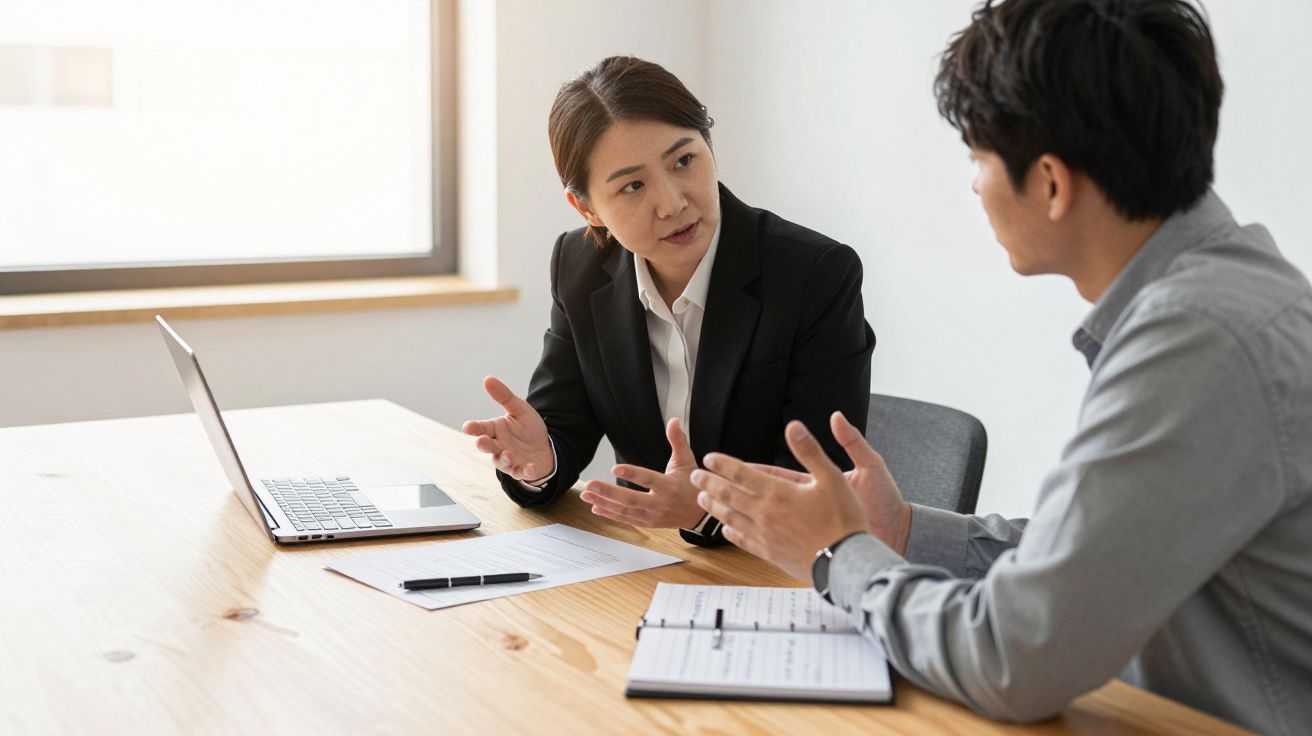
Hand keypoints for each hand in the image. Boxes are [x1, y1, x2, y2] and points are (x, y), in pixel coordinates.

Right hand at [461, 376, 554, 482]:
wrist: (544, 446)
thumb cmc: (527, 428)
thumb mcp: (519, 409)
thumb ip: (504, 396)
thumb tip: (487, 378)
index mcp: (495, 430)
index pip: (481, 428)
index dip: (473, 428)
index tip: (467, 427)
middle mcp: (498, 445)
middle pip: (487, 446)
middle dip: (484, 444)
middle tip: (482, 441)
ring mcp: (508, 459)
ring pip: (501, 462)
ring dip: (503, 459)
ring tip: (508, 454)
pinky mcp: (520, 470)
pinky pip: (521, 472)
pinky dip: (525, 471)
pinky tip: (530, 468)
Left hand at [579, 418, 703, 528]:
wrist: (699, 514)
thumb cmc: (690, 484)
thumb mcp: (687, 460)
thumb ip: (677, 441)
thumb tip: (674, 420)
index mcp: (670, 486)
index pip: (648, 479)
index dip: (632, 474)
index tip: (614, 468)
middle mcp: (660, 504)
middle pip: (631, 500)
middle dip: (608, 492)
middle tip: (589, 485)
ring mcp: (653, 516)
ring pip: (625, 511)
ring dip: (603, 503)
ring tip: (586, 494)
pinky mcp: (648, 523)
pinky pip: (626, 519)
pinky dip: (610, 514)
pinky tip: (595, 506)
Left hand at [691, 413, 890, 580]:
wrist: (846, 561)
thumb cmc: (843, 518)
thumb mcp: (832, 478)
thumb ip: (810, 451)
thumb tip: (794, 426)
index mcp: (778, 492)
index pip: (741, 473)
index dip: (722, 464)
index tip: (709, 458)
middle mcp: (765, 513)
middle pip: (728, 494)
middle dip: (709, 483)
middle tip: (695, 477)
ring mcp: (765, 535)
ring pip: (730, 517)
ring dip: (713, 506)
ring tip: (702, 498)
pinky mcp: (769, 553)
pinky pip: (742, 541)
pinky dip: (730, 533)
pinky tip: (725, 530)